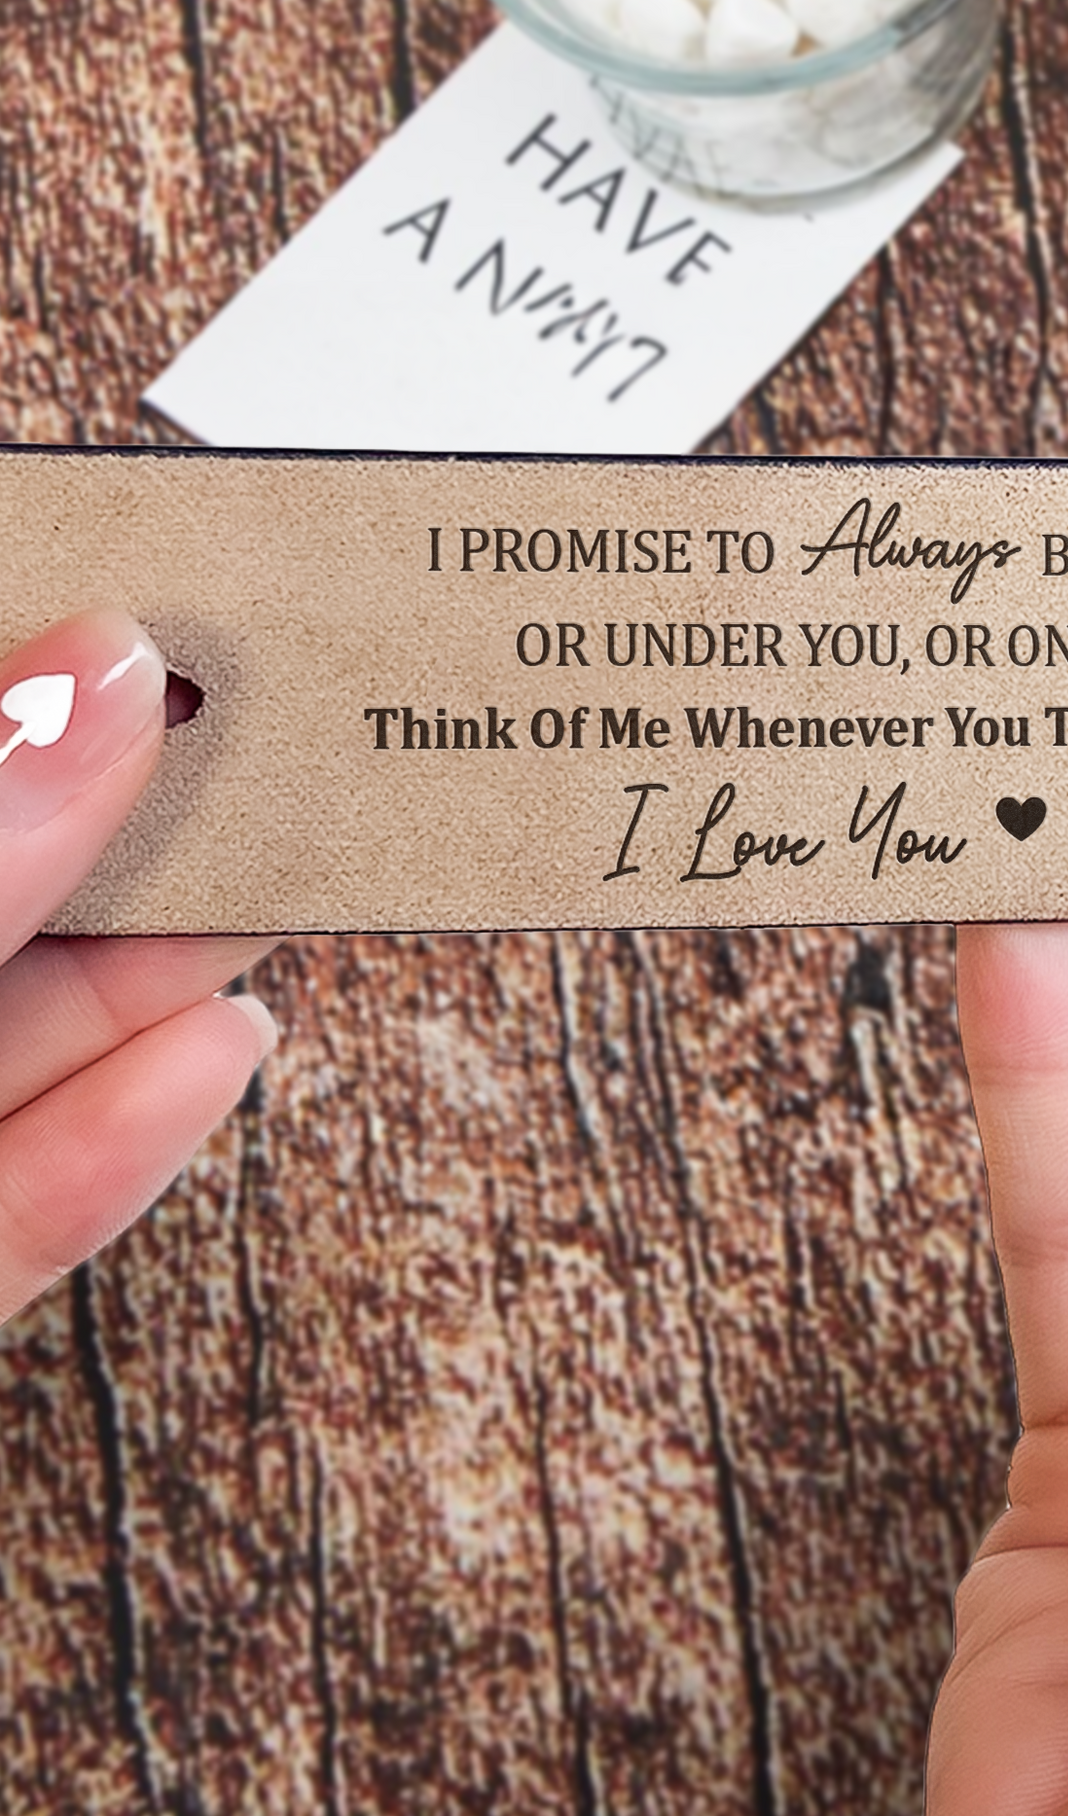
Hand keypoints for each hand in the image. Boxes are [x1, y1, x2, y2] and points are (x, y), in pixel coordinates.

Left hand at [0, 611, 277, 1325]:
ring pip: (13, 1043)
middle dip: (132, 820)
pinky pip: (11, 1210)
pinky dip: (124, 1137)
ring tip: (292, 880)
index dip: (33, 681)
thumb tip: (94, 681)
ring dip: (164, 970)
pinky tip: (222, 1052)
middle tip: (272, 736)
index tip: (151, 604)